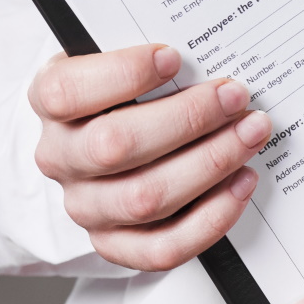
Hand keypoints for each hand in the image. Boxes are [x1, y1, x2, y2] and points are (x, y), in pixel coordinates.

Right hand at [31, 44, 271, 269]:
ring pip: (146, 198)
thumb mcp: (125, 65)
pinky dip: (211, 218)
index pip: (66, 92)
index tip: (173, 58)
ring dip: (211, 164)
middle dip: (188, 120)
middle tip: (235, 97)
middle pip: (115, 146)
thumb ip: (153, 61)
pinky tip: (242, 183)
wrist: (109, 144)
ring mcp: (86, 206)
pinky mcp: (115, 244)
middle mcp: (60, 158)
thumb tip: (206, 56)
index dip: (121, 75)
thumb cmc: (127, 96)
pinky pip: (163, 248)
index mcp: (51, 104)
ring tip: (251, 134)